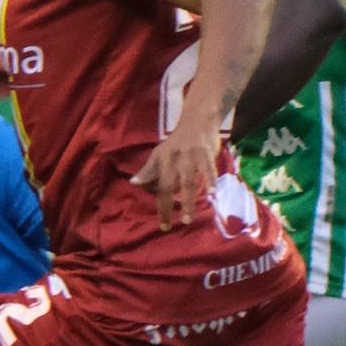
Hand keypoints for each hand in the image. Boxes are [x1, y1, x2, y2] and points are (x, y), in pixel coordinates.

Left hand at [131, 115, 220, 229]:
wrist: (197, 119)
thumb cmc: (177, 142)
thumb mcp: (159, 154)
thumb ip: (149, 170)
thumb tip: (133, 183)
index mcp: (160, 160)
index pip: (156, 186)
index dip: (159, 206)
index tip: (163, 225)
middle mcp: (173, 159)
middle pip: (168, 187)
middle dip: (167, 208)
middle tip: (168, 226)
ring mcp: (190, 156)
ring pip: (187, 182)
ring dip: (188, 202)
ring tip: (188, 218)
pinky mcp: (205, 153)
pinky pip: (208, 169)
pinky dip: (210, 181)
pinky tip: (212, 194)